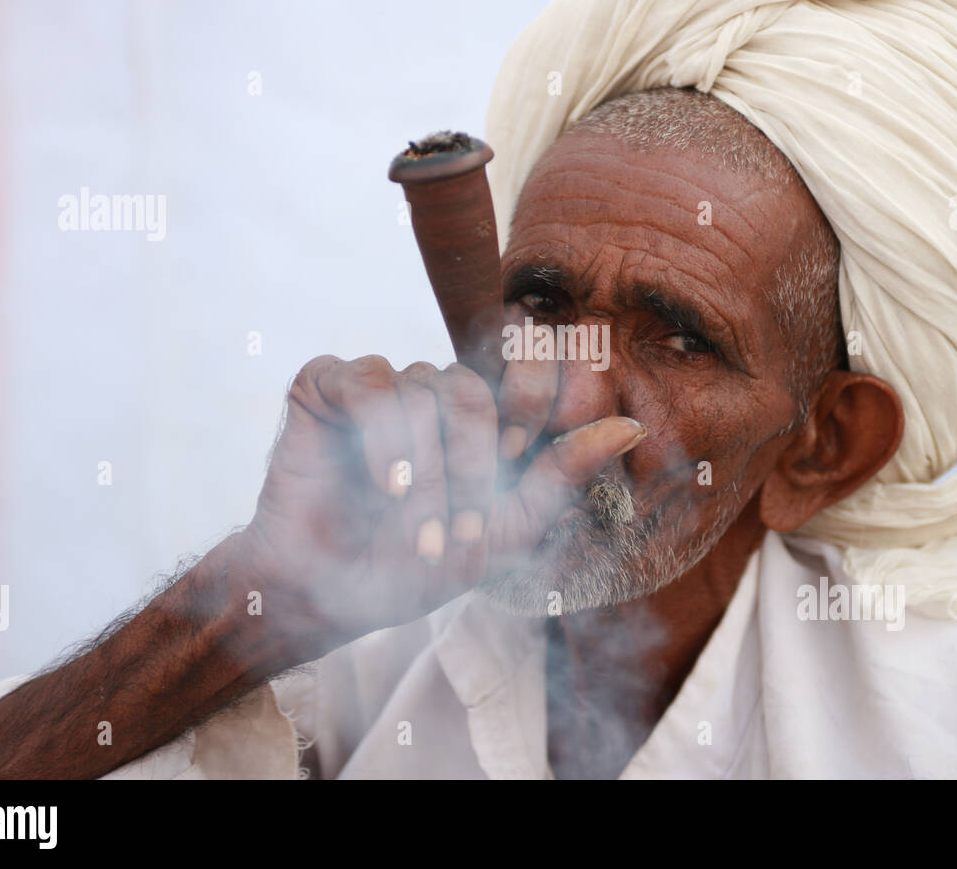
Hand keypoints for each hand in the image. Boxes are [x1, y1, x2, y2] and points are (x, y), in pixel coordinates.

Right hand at [238, 354, 645, 663]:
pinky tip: (384, 484)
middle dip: (473, 463)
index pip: (527, 360)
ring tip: (411, 528)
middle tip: (460, 524)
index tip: (516, 458)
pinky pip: (369, 381)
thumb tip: (631, 429)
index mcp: (482, 416)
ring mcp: (381, 384)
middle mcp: (433, 392)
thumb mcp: (504, 532)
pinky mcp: (328, 386)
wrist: (325, 596)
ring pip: (423, 389)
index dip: (532, 400)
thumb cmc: (413, 567)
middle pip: (473, 387)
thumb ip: (561, 477)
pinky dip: (381, 436)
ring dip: (426, 470)